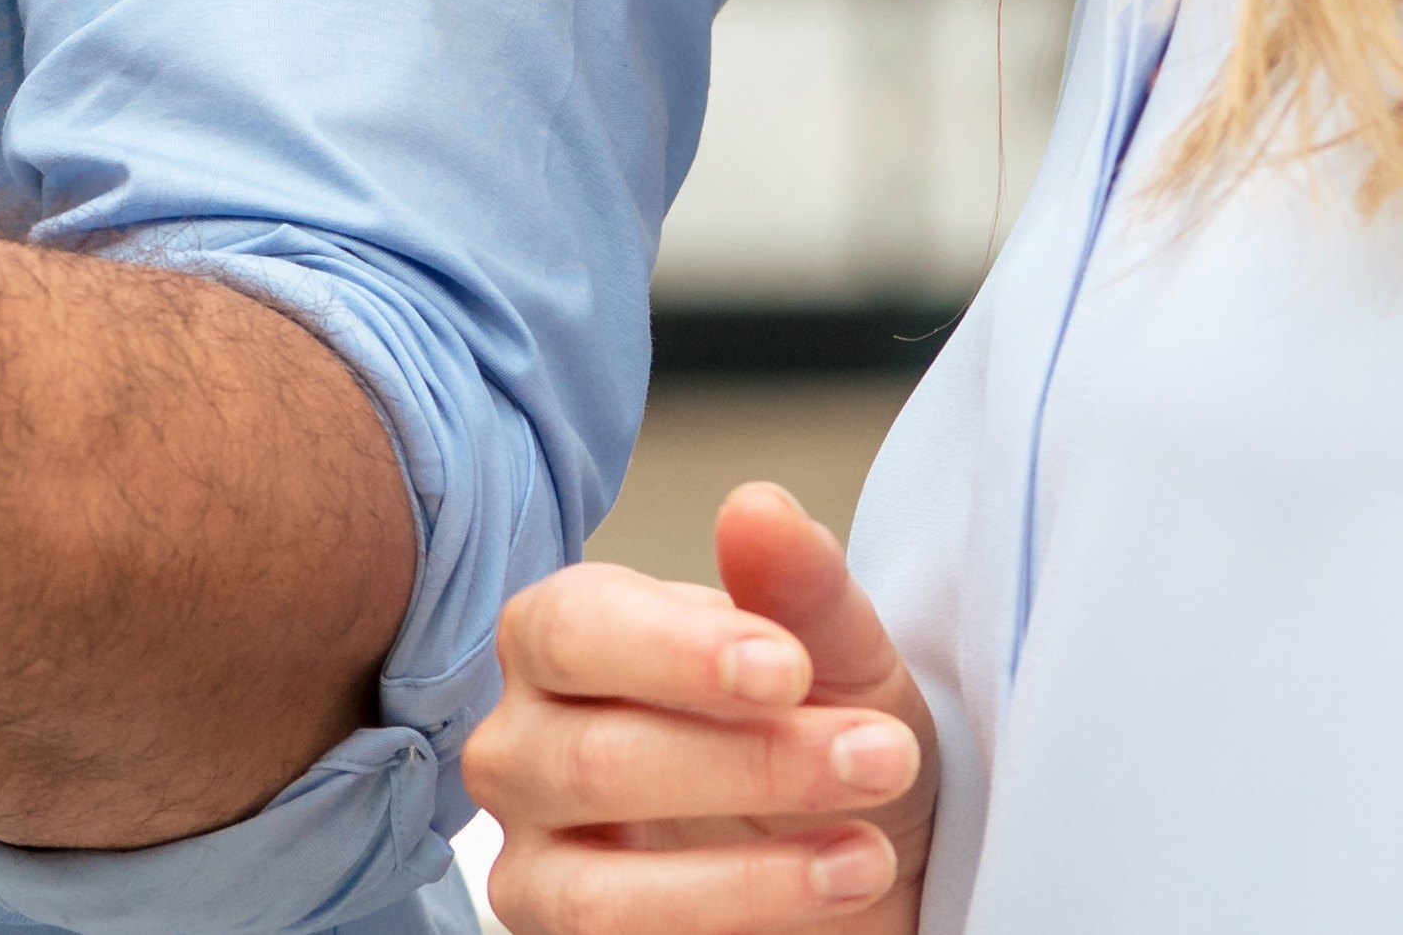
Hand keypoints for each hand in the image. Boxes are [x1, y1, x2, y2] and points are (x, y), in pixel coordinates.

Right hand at [477, 486, 933, 933]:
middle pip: (591, 758)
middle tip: (878, 757)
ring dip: (749, 878)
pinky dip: (736, 922)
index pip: (573, 628)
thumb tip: (757, 508)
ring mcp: (534, 856)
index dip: (676, 652)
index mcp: (567, 640)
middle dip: (751, 766)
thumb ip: (802, 590)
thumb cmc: (830, 740)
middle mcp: (524, 744)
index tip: (790, 669)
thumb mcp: (846, 662)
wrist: (868, 861)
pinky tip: (832, 893)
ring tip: (868, 854)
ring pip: (592, 885)